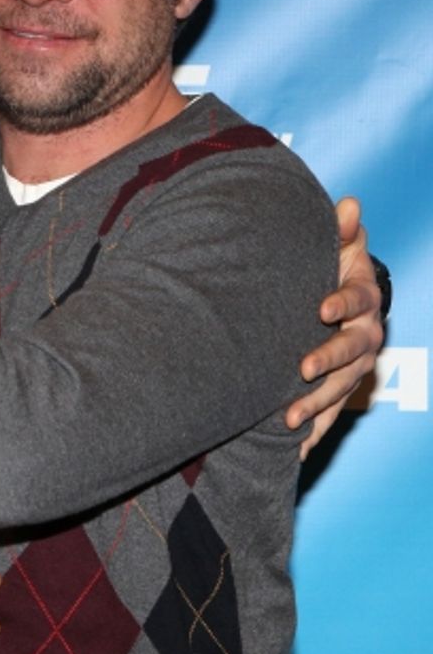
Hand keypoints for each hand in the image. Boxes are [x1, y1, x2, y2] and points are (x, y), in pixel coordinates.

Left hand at [286, 196, 383, 458]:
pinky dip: (314, 432)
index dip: (343, 304)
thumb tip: (349, 202)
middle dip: (330, 361)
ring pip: (342, 389)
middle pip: (353, 353)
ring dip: (318, 404)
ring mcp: (355, 367)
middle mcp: (365, 336)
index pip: (359, 302)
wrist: (342, 298)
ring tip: (288, 419)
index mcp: (363, 300)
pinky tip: (295, 452)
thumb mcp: (339, 246)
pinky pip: (331, 413)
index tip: (321, 308)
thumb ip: (342, 230)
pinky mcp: (340, 389)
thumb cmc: (331, 267)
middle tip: (303, 369)